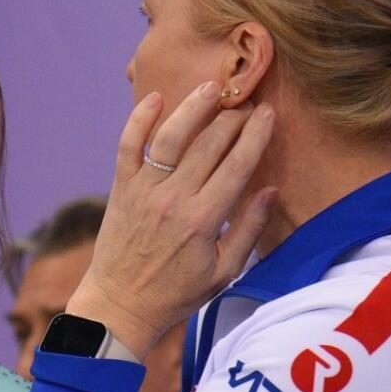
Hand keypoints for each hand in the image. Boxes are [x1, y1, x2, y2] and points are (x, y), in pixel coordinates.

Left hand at [67, 82, 275, 358]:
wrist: (120, 305)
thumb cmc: (177, 293)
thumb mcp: (224, 272)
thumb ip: (248, 229)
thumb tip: (270, 189)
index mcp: (203, 221)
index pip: (237, 166)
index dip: (256, 135)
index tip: (268, 114)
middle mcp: (173, 200)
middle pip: (209, 145)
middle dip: (232, 118)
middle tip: (246, 104)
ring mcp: (144, 191)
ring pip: (170, 137)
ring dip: (192, 107)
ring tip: (212, 87)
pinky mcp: (121, 189)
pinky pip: (128, 145)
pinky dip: (139, 119)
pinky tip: (156, 98)